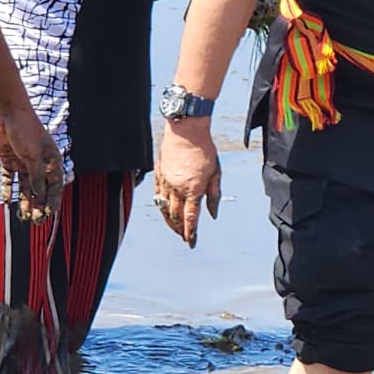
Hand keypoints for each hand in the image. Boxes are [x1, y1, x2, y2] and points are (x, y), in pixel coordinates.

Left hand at [0, 105, 63, 222]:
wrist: (6, 112)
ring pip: (26, 188)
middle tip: (36, 222)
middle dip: (39, 206)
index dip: (52, 202)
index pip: (54, 186)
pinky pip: (10, 179)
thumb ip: (36, 176)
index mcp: (51, 161)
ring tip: (23, 217)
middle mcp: (39, 164)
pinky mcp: (9, 160)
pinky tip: (8, 201)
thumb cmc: (25, 129)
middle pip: (41, 189)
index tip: (48, 216)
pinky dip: (9, 190)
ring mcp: (24, 163)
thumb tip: (39, 196)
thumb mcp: (33, 154)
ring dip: (25, 202)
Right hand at [153, 119, 220, 248]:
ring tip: (175, 228)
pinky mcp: (158, 174)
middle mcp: (177, 188)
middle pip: (175, 217)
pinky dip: (160, 206)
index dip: (191, 233)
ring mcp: (166, 182)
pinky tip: (164, 210)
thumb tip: (213, 214)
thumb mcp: (216, 173)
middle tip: (184, 237)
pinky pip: (157, 195)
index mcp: (193, 189)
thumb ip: (214, 195)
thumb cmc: (204, 149)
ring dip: (169, 221)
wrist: (186, 130)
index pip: (191, 218)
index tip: (192, 242)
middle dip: (180, 230)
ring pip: (163, 209)